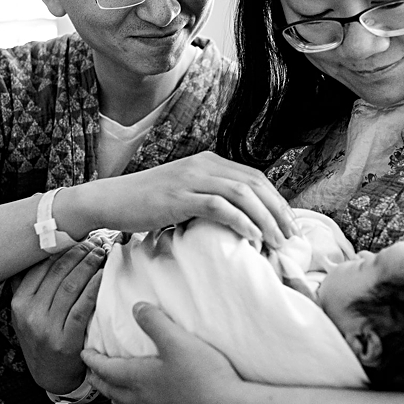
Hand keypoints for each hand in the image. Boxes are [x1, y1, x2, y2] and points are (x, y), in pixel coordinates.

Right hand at [10, 240, 105, 393]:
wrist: (49, 376)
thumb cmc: (40, 338)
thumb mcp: (24, 313)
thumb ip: (27, 286)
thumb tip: (37, 250)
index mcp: (18, 302)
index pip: (40, 267)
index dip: (60, 249)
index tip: (76, 237)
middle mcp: (30, 313)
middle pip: (57, 273)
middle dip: (78, 253)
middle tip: (94, 241)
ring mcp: (47, 328)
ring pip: (70, 287)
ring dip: (88, 266)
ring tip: (100, 253)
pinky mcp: (66, 341)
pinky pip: (82, 307)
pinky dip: (93, 288)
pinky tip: (102, 276)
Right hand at [70, 151, 297, 248]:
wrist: (111, 200)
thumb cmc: (147, 203)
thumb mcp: (185, 193)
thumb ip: (210, 197)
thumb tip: (243, 221)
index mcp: (207, 161)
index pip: (255, 177)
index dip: (277, 201)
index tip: (290, 225)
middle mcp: (202, 164)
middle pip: (255, 184)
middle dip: (279, 211)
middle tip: (291, 237)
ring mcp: (190, 178)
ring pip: (242, 194)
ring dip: (265, 219)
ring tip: (277, 242)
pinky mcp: (179, 196)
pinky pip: (220, 206)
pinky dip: (241, 222)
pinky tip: (252, 238)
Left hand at [83, 302, 242, 403]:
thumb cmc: (203, 378)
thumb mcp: (175, 339)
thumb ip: (154, 321)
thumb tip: (138, 308)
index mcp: (140, 379)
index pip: (108, 370)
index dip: (94, 361)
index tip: (85, 355)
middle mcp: (147, 401)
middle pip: (116, 393)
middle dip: (101, 384)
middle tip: (93, 378)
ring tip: (117, 403)